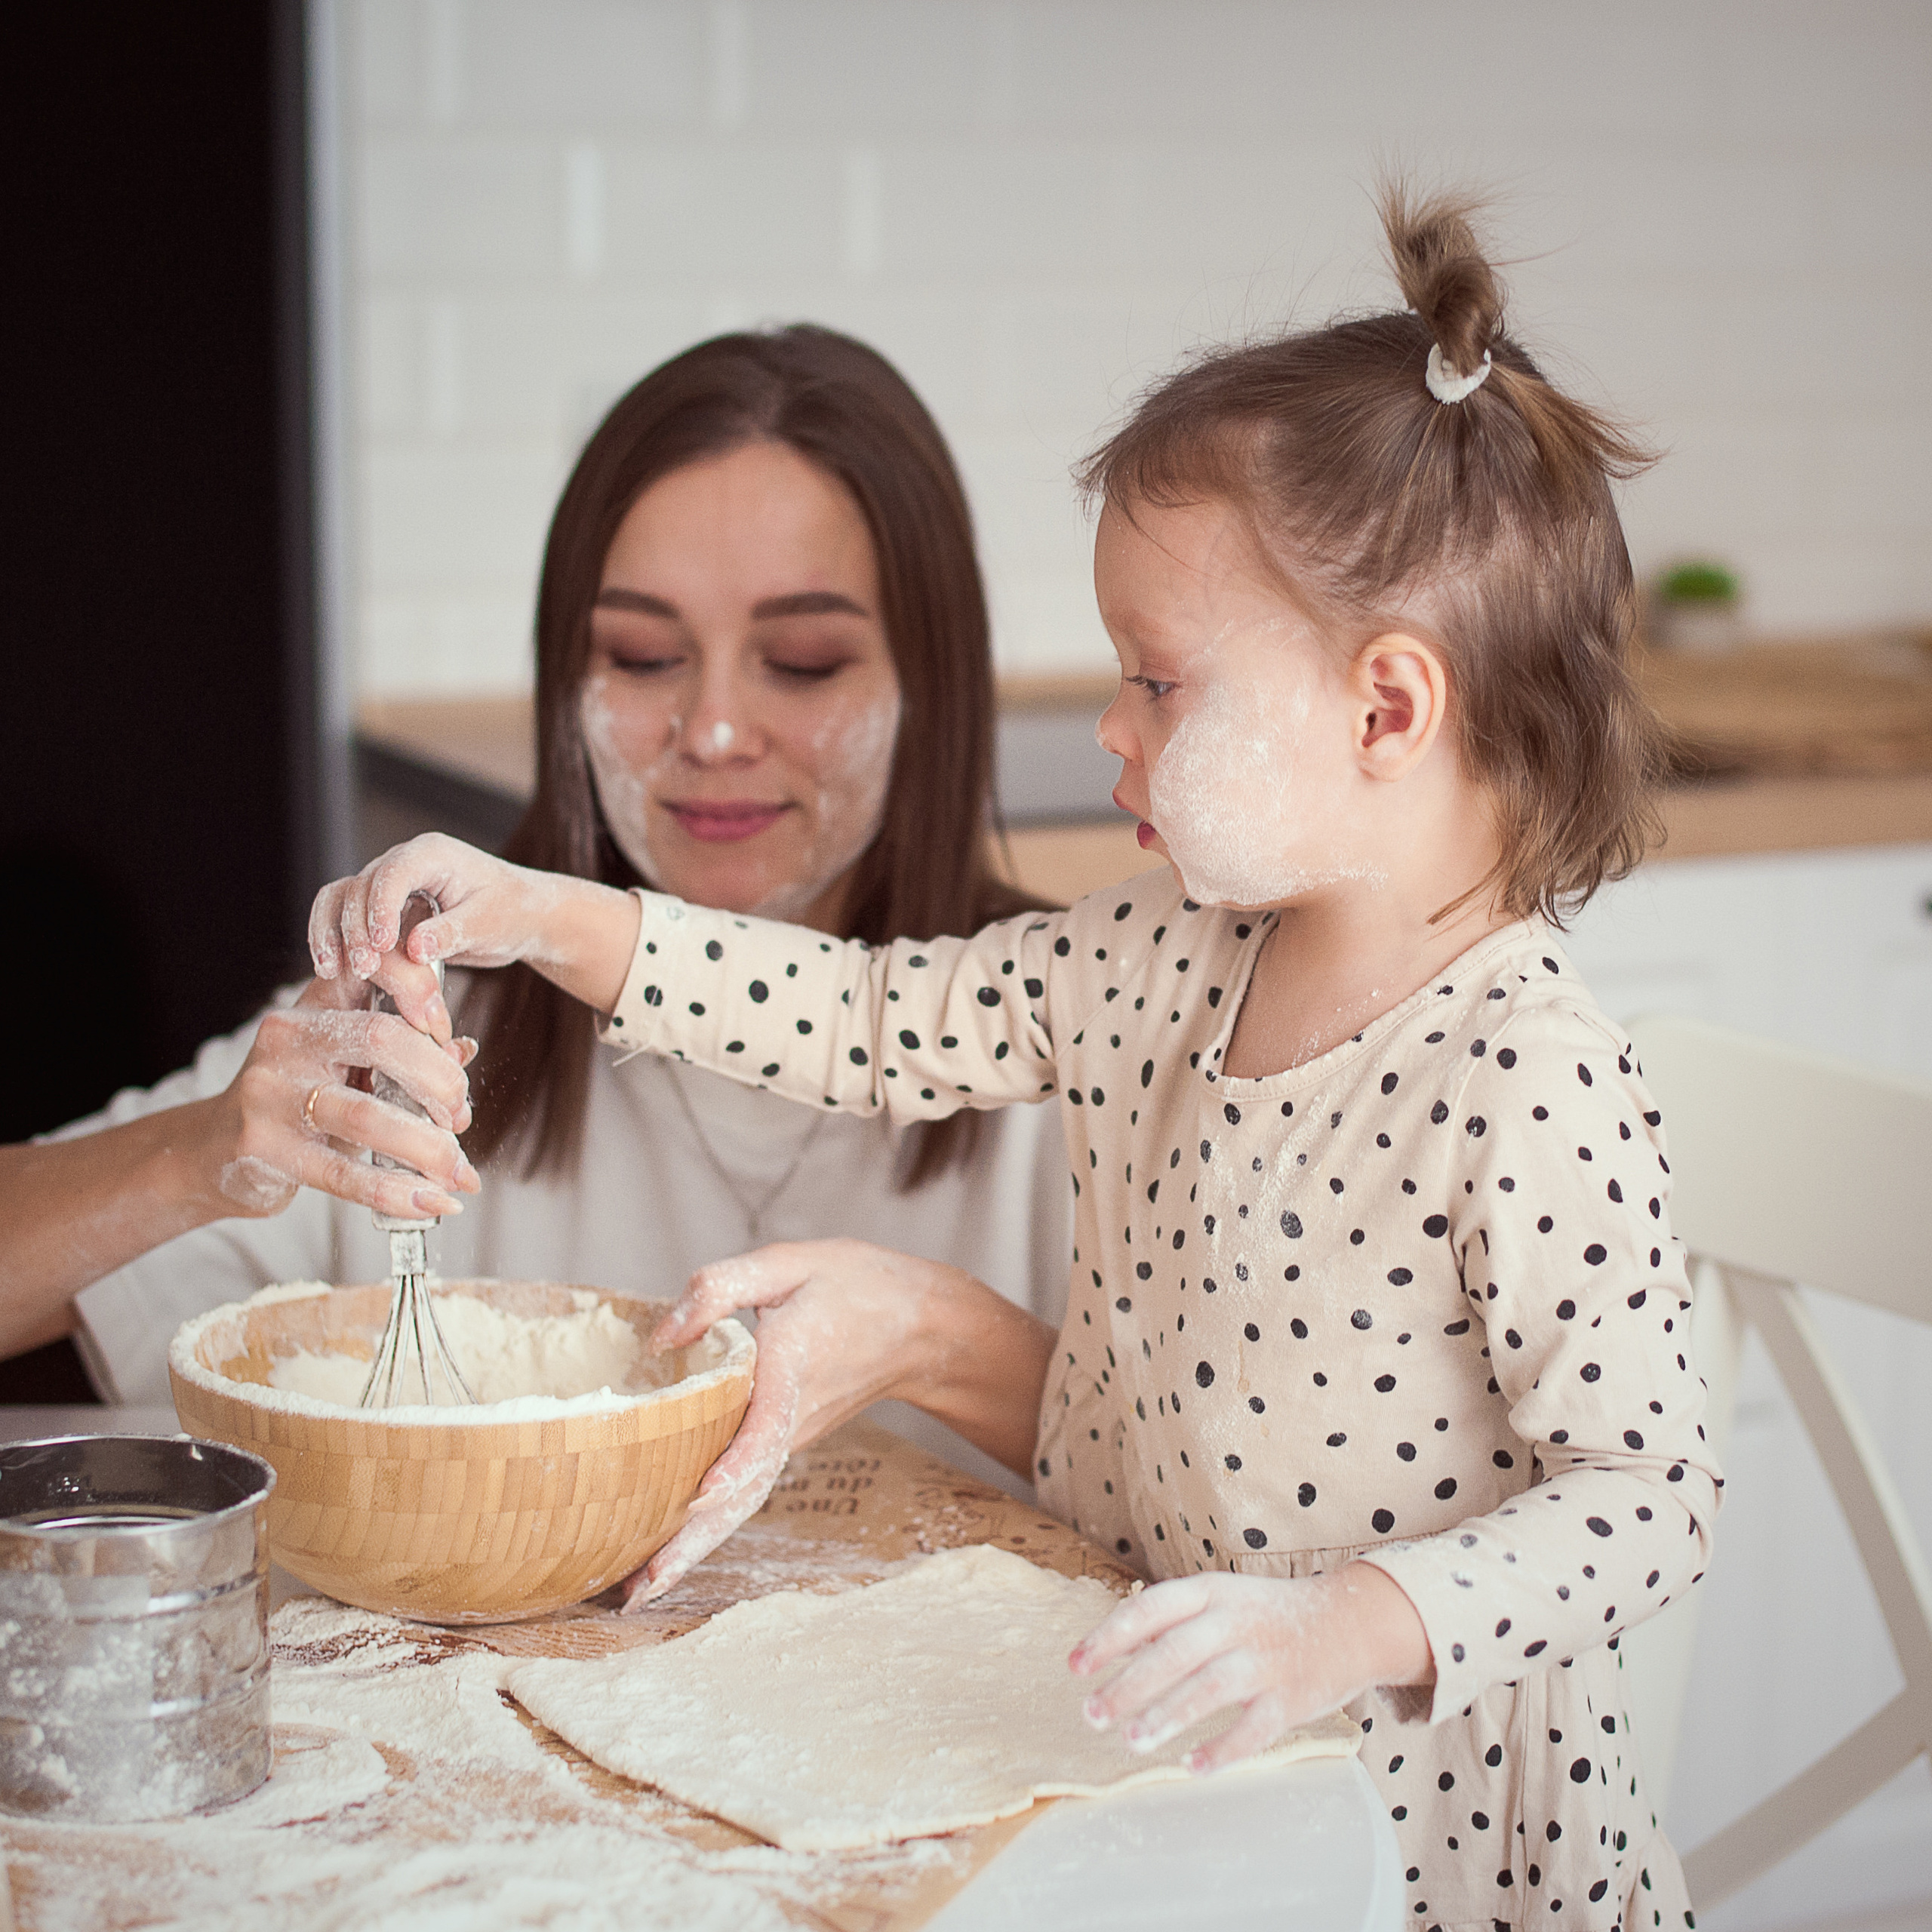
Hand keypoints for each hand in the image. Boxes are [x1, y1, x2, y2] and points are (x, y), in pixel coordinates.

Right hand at [209, 970, 478, 1220]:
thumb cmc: (297, 1099)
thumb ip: (404, 1053)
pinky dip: (399, 1192)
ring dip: (429, 1149)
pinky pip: (345, 1173)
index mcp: (316, 1004)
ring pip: (368, 1116)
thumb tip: (464, 1050)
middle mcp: (288, 1038)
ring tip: (458, 1173)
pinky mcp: (263, 1148)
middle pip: (384, 1040)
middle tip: (461, 1117)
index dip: (423, 992)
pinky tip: (431, 1203)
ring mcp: (270, 1093)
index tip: (448, 1035)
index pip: (374, 969)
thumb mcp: (346, 1063)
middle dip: (441, 1082)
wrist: (211, 1150)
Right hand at [308, 834, 638, 1028]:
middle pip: (359, 887)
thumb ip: (452, 933)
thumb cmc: (512, 913)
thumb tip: (414, 949)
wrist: (521, 915)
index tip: (381, 946)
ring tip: (332, 972)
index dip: (380, 908)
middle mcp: (403, 862)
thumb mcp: (489, 924)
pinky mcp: (381, 908)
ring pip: (341, 899)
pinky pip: (345, 918)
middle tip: (362, 970)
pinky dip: (335, 940)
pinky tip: (331, 971)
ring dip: (332, 934)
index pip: (393, 874)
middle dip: (355, 929)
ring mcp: (388, 884)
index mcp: (432, 854)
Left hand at [622, 1240, 971, 1608]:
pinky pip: (747, 1490)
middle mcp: (792, 1417)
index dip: (735, 1461)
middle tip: (641, 1590)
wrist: (923, 1324)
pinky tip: (670, 1549)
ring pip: (743, 1500)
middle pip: (744, 1491)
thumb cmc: (853, 1284)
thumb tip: (661, 1336)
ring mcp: (793, 1438)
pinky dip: (710, 1526)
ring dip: (695, 1546)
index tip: (701, 1496)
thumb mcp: (789, 1263)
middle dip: (694, 1541)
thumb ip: (721, 1289)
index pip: (765, 1423)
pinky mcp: (788, 1443)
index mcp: (794, 1365)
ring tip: (640, 1591)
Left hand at [1069, 1563, 1433, 1772]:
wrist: (1348, 1621)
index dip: (1109, 1637)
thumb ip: (1170, 1622)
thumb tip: (1110, 1649)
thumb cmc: (1266, 1615)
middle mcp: (1235, 1621)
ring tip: (1132, 1741)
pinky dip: (1224, 1749)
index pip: (1150, 1609)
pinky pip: (1255, 1727)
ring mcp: (1265, 1659)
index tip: (1074, 1667)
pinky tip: (1192, 1767)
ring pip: (1211, 1687)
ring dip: (1168, 1715)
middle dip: (1129, 1684)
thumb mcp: (1218, 1600)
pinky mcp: (1292, 1697)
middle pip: (1174, 1651)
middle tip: (1092, 1714)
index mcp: (1211, 1592)